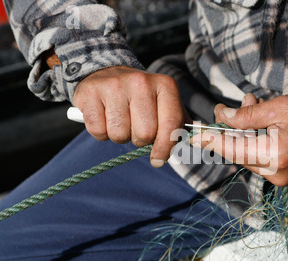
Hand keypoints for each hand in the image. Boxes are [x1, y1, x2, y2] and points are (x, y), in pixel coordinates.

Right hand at [73, 66, 188, 167]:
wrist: (106, 73)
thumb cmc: (141, 97)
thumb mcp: (165, 103)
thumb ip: (180, 123)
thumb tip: (197, 141)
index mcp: (165, 85)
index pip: (170, 124)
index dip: (165, 147)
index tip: (159, 159)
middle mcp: (141, 82)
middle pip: (144, 134)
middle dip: (139, 139)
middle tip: (135, 127)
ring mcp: (114, 85)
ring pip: (120, 135)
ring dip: (119, 136)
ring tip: (119, 120)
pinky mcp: (90, 92)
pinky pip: (98, 131)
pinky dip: (100, 132)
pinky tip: (104, 117)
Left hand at [191, 93, 287, 185]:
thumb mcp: (280, 107)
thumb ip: (247, 115)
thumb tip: (221, 116)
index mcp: (275, 155)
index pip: (232, 149)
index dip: (210, 140)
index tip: (193, 135)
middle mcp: (274, 173)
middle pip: (237, 152)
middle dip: (232, 128)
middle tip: (237, 103)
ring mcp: (278, 178)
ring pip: (246, 154)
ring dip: (244, 132)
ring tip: (253, 106)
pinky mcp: (280, 176)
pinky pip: (257, 158)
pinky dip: (253, 141)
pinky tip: (261, 123)